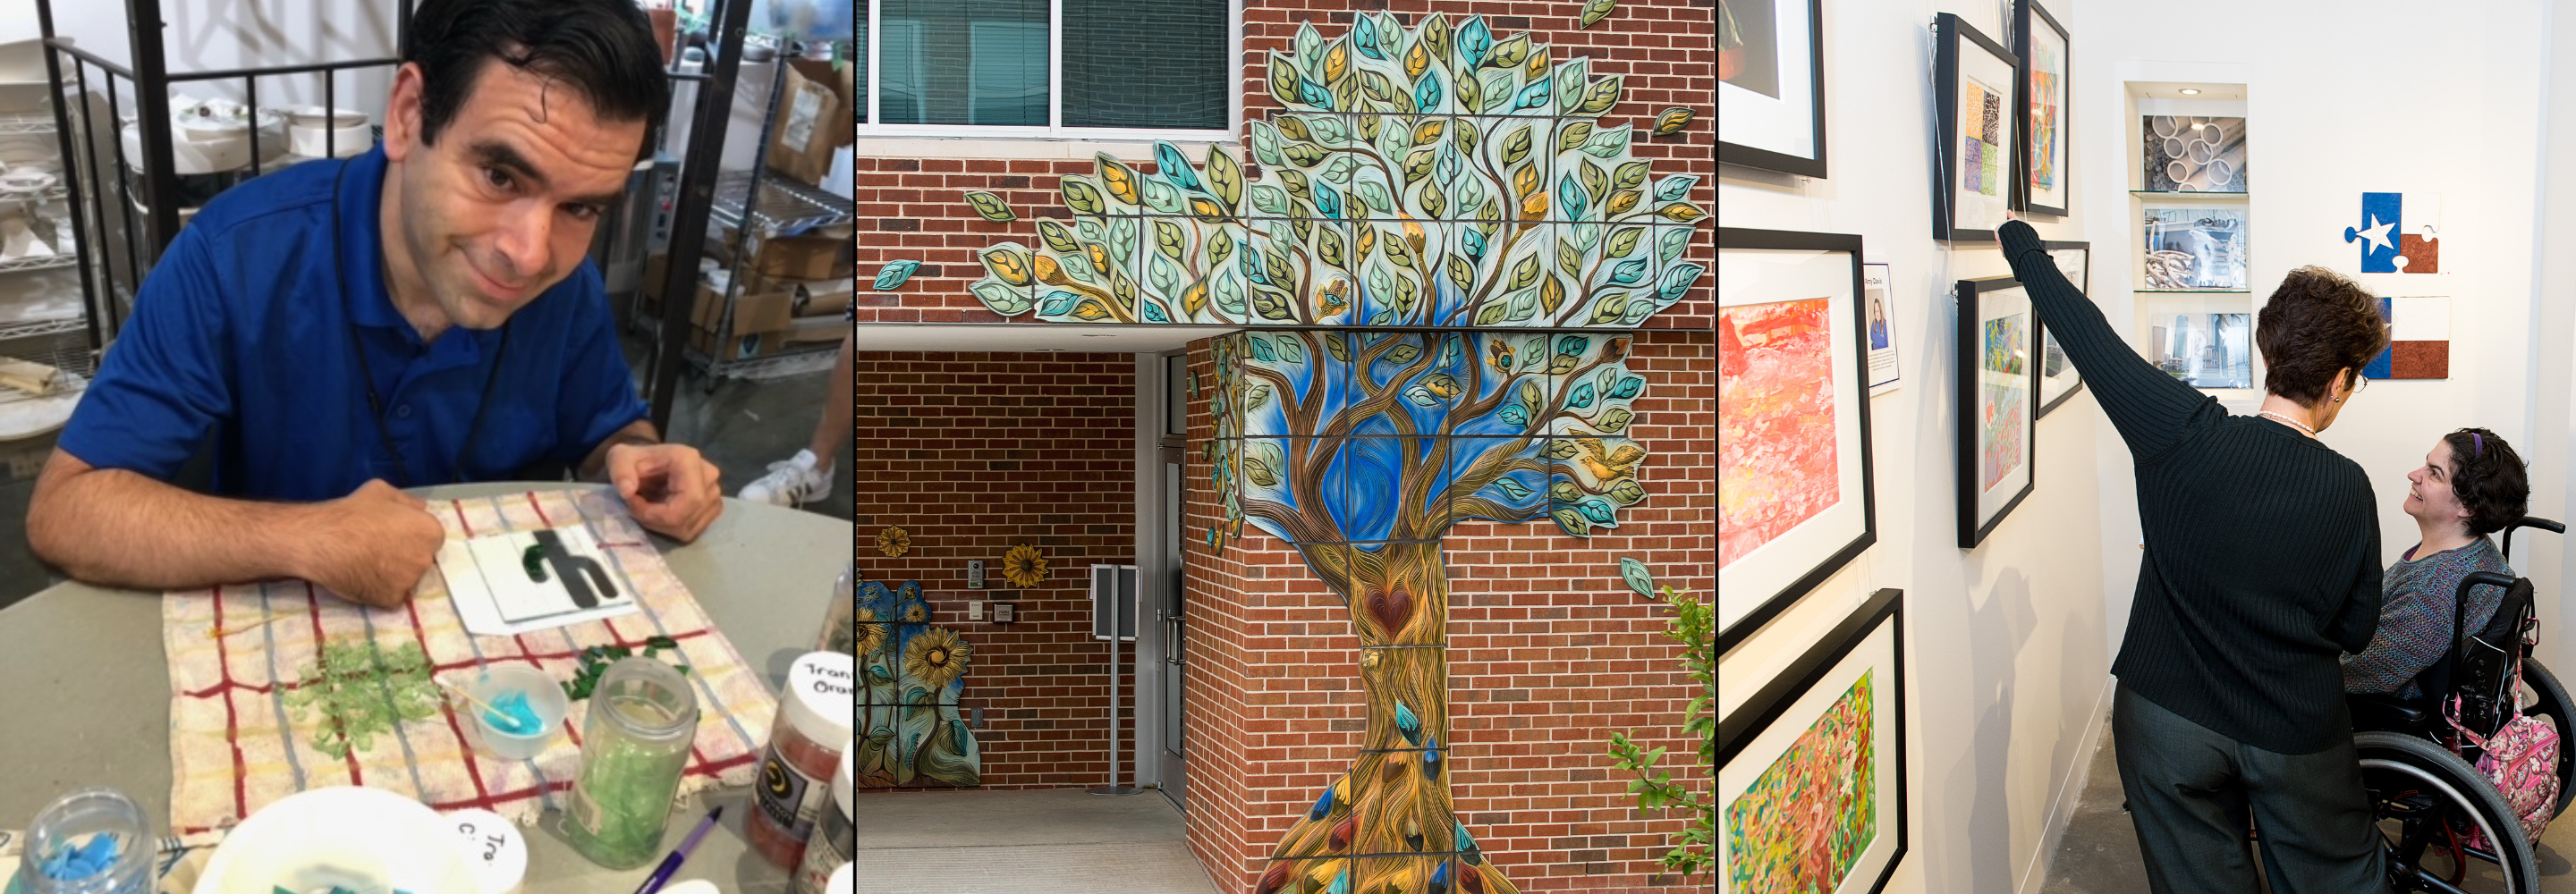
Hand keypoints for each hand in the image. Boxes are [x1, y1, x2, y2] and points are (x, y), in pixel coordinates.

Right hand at [296, 479, 443, 607]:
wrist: (324, 542)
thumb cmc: (353, 513)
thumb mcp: (381, 491)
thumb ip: (407, 501)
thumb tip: (421, 508)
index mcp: (430, 531)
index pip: (431, 538)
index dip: (413, 537)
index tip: (395, 536)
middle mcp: (426, 559)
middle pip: (421, 560)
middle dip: (406, 556)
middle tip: (379, 550)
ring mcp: (410, 582)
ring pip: (407, 579)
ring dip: (394, 574)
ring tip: (368, 564)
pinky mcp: (392, 600)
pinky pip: (391, 596)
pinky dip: (380, 590)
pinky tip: (363, 578)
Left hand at [609, 443, 723, 541]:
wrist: (649, 461)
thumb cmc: (636, 459)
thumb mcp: (619, 458)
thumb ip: (620, 472)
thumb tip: (627, 492)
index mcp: (689, 460)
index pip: (689, 500)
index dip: (659, 514)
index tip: (633, 505)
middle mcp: (709, 476)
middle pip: (687, 517)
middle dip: (656, 521)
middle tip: (636, 509)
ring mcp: (714, 493)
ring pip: (688, 527)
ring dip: (662, 526)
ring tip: (647, 509)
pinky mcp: (712, 507)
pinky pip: (692, 530)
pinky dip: (671, 529)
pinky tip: (660, 514)